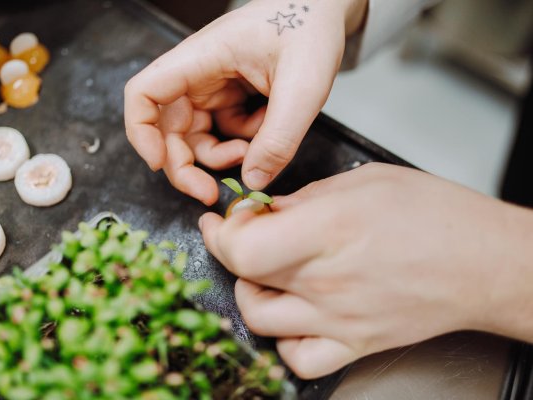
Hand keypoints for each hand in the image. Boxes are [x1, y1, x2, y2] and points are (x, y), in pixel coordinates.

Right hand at [125, 0, 366, 204]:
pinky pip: (225, 132)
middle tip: (210, 193)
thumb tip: (251, 181)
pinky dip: (244, 142)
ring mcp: (214, 86)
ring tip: (254, 151)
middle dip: (185, 165)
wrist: (326, 9)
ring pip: (197, 136)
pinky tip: (269, 128)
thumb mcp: (303, 86)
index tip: (158, 163)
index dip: (141, 132)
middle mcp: (199, 74)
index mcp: (201, 58)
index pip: (145, 93)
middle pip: (169, 128)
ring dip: (219, 156)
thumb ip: (278, 138)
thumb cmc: (311, 27)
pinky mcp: (231, 96)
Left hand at [199, 163, 532, 377]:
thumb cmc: (436, 215)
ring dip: (250, 291)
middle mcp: (328, 278)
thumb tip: (265, 212)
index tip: (225, 220)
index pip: (242, 246)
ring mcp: (339, 318)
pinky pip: (297, 359)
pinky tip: (293, 314)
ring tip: (267, 272)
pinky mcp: (355, 344)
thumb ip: (304, 197)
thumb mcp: (363, 180)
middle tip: (244, 234)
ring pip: (259, 318)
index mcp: (330, 227)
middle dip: (230, 250)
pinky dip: (283, 339)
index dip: (222, 232)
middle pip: (244, 276)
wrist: (485, 263)